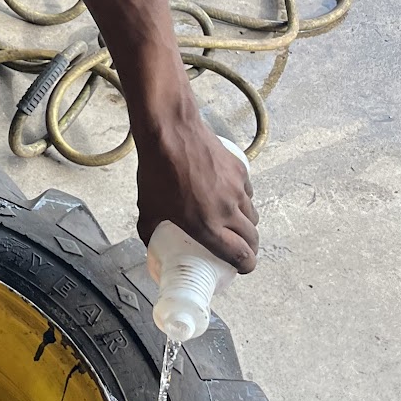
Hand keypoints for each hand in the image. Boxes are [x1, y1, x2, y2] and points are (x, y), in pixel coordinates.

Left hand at [135, 110, 257, 272]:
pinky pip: (248, 193)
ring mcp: (236, 190)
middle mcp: (227, 210)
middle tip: (241, 250)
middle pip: (252, 238)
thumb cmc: (157, 171)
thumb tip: (150, 246)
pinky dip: (242, 200)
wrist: (170, 132)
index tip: (243, 267)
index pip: (240, 255)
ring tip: (234, 224)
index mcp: (206, 226)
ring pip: (252, 215)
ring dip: (246, 225)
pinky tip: (229, 197)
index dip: (246, 265)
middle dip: (249, 248)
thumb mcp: (148, 209)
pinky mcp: (240, 171)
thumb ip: (150, 232)